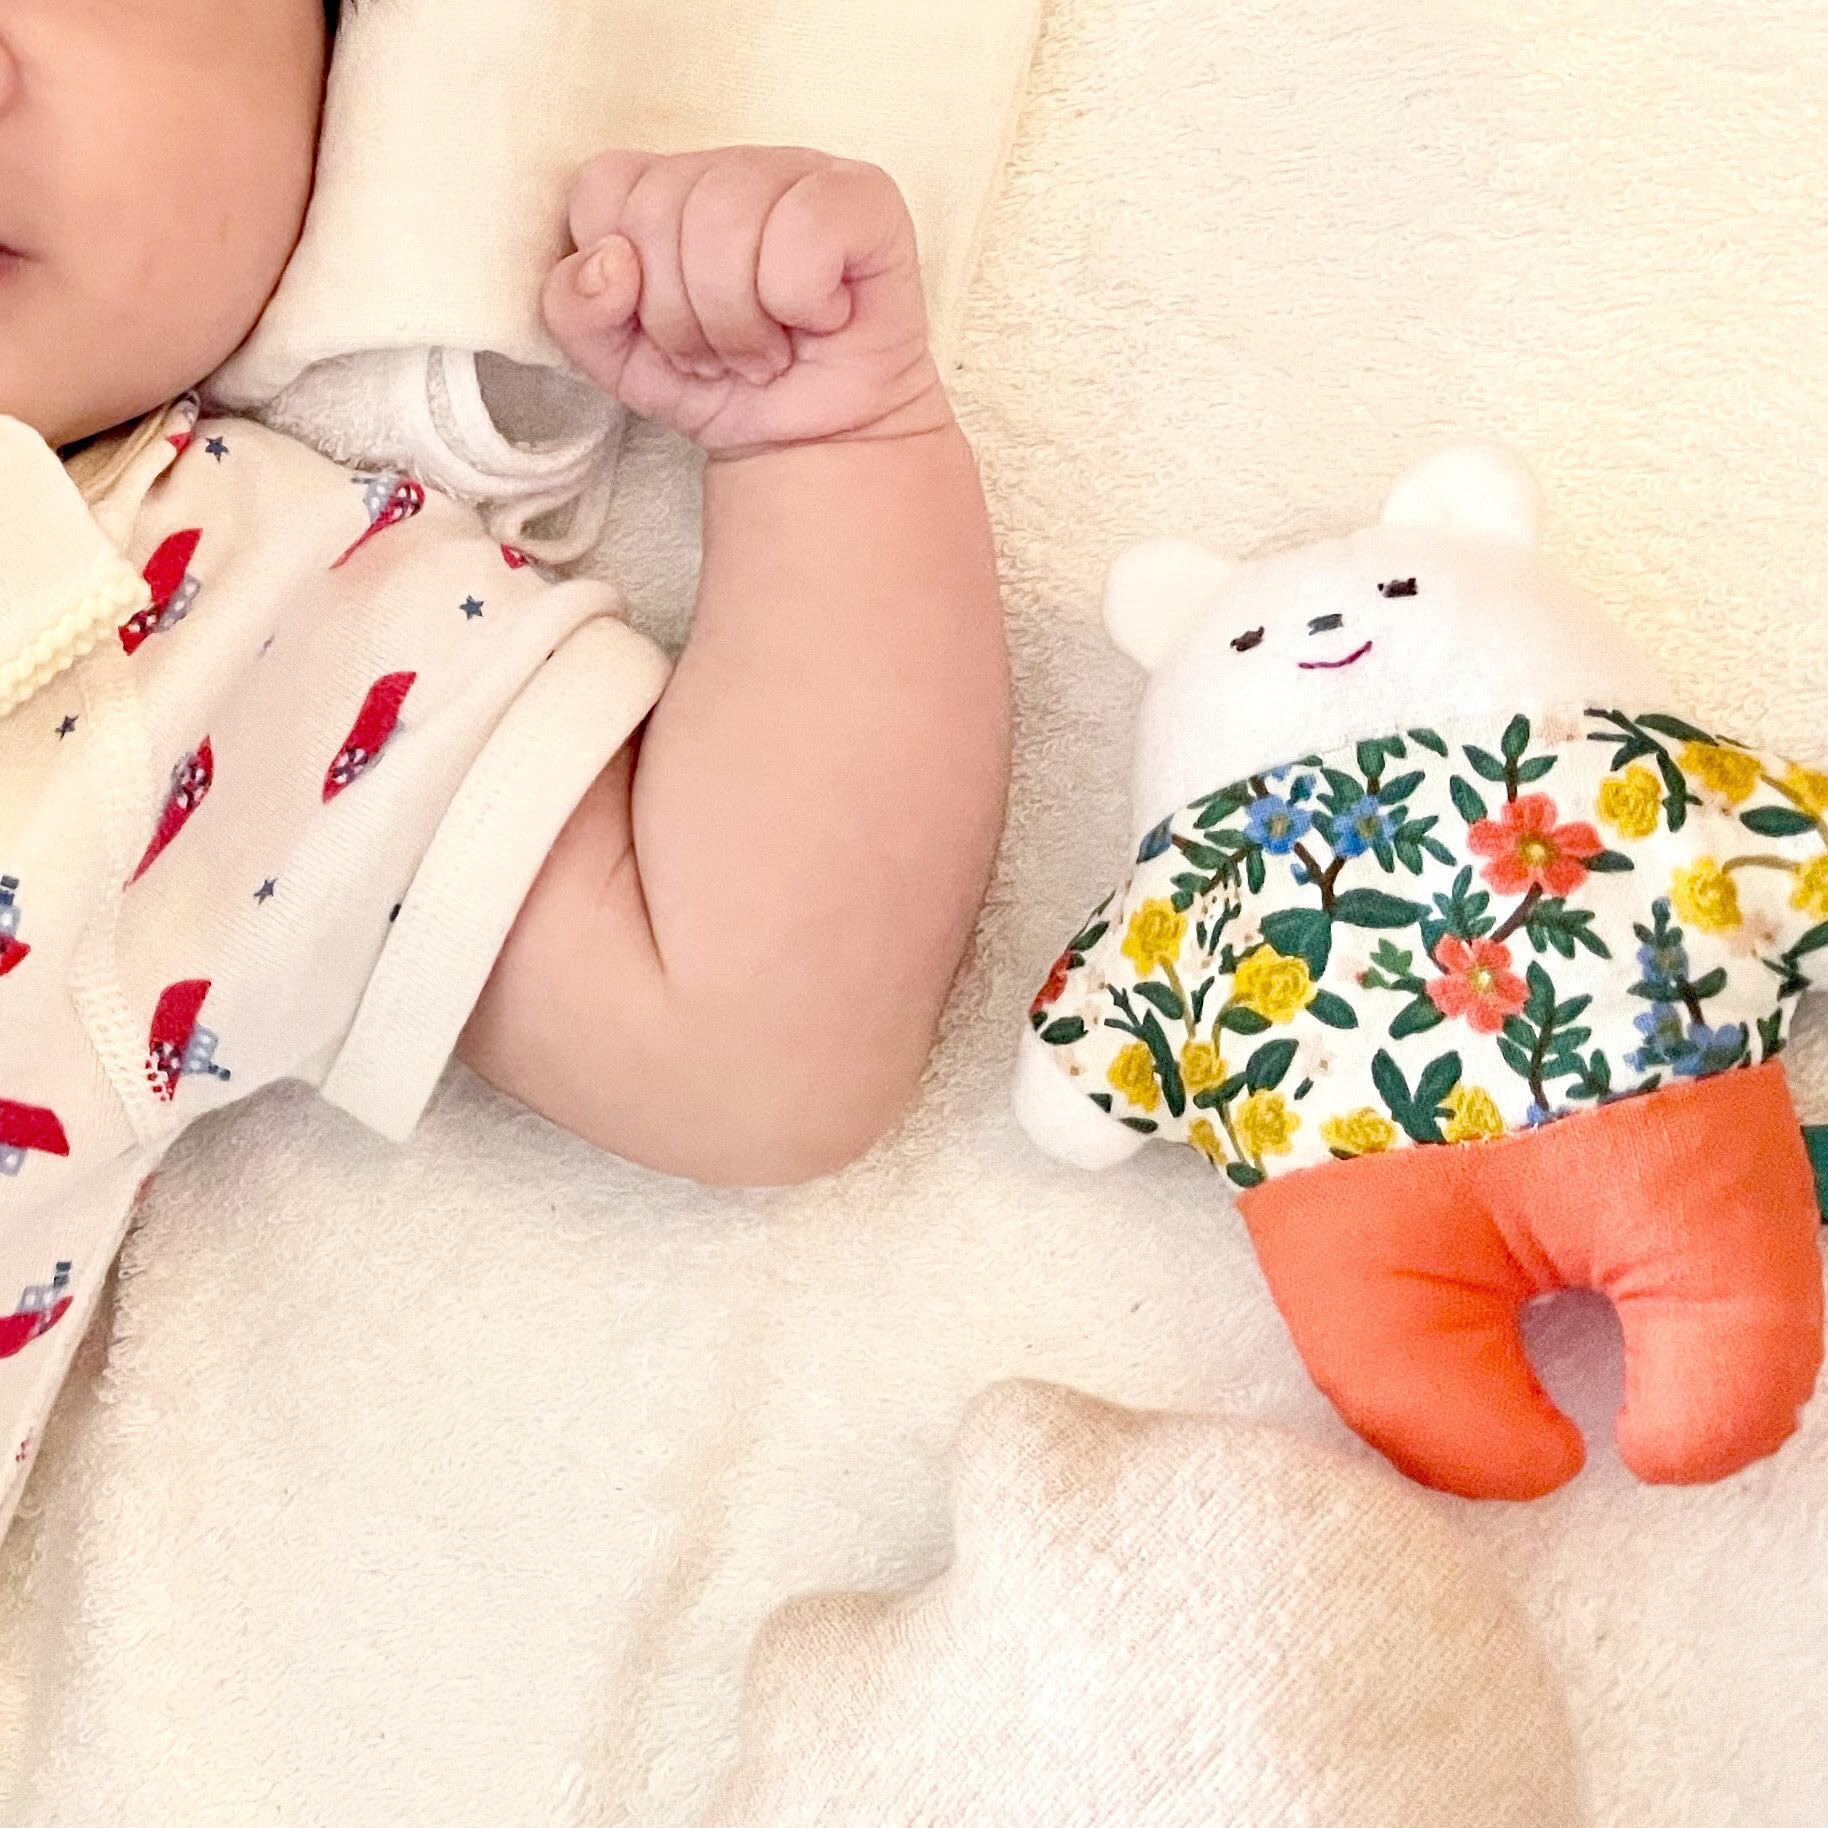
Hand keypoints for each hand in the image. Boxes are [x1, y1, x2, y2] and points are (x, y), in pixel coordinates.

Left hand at [543, 147, 949, 455]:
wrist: (818, 443)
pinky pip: (804, 230)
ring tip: (764, 353)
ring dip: (740, 323)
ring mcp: (799, 169)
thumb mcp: (622, 364)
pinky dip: (801, 300)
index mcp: (667, 187)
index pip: (602, 190)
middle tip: (722, 356)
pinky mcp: (864, 195)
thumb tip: (610, 261)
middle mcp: (729, 167)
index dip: (623, 280)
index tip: (662, 330)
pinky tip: (818, 320)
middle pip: (659, 211)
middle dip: (681, 319)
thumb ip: (575, 312)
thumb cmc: (728, 388)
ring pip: (726, 220)